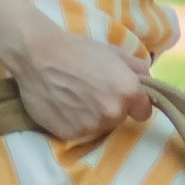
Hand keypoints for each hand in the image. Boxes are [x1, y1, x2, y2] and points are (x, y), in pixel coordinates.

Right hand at [4, 20, 153, 140]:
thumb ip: (137, 68)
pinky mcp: (69, 134)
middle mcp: (113, 113)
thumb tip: (146, 80)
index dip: (134, 103)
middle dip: (111, 108)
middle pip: (120, 119)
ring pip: (99, 127)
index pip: (144, 112)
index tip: (122, 96)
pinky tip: (63, 105)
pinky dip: (74, 122)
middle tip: (93, 91)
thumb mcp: (114, 52)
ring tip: (75, 97)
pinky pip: (79, 132)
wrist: (38, 55)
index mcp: (128, 92)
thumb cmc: (78, 49)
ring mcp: (90, 126)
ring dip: (92, 116)